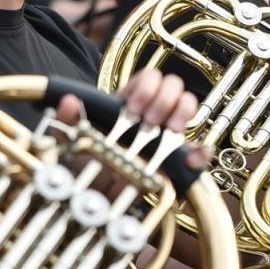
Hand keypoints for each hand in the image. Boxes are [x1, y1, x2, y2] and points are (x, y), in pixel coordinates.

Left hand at [57, 69, 208, 168]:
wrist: (99, 191)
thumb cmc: (90, 160)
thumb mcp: (76, 140)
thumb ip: (70, 121)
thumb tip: (68, 101)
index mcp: (130, 100)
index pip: (149, 76)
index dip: (145, 87)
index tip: (134, 107)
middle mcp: (152, 110)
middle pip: (173, 84)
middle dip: (163, 99)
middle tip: (150, 120)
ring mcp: (168, 131)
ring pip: (188, 104)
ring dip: (181, 113)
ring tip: (170, 131)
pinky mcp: (179, 156)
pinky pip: (199, 148)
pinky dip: (200, 151)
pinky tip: (192, 158)